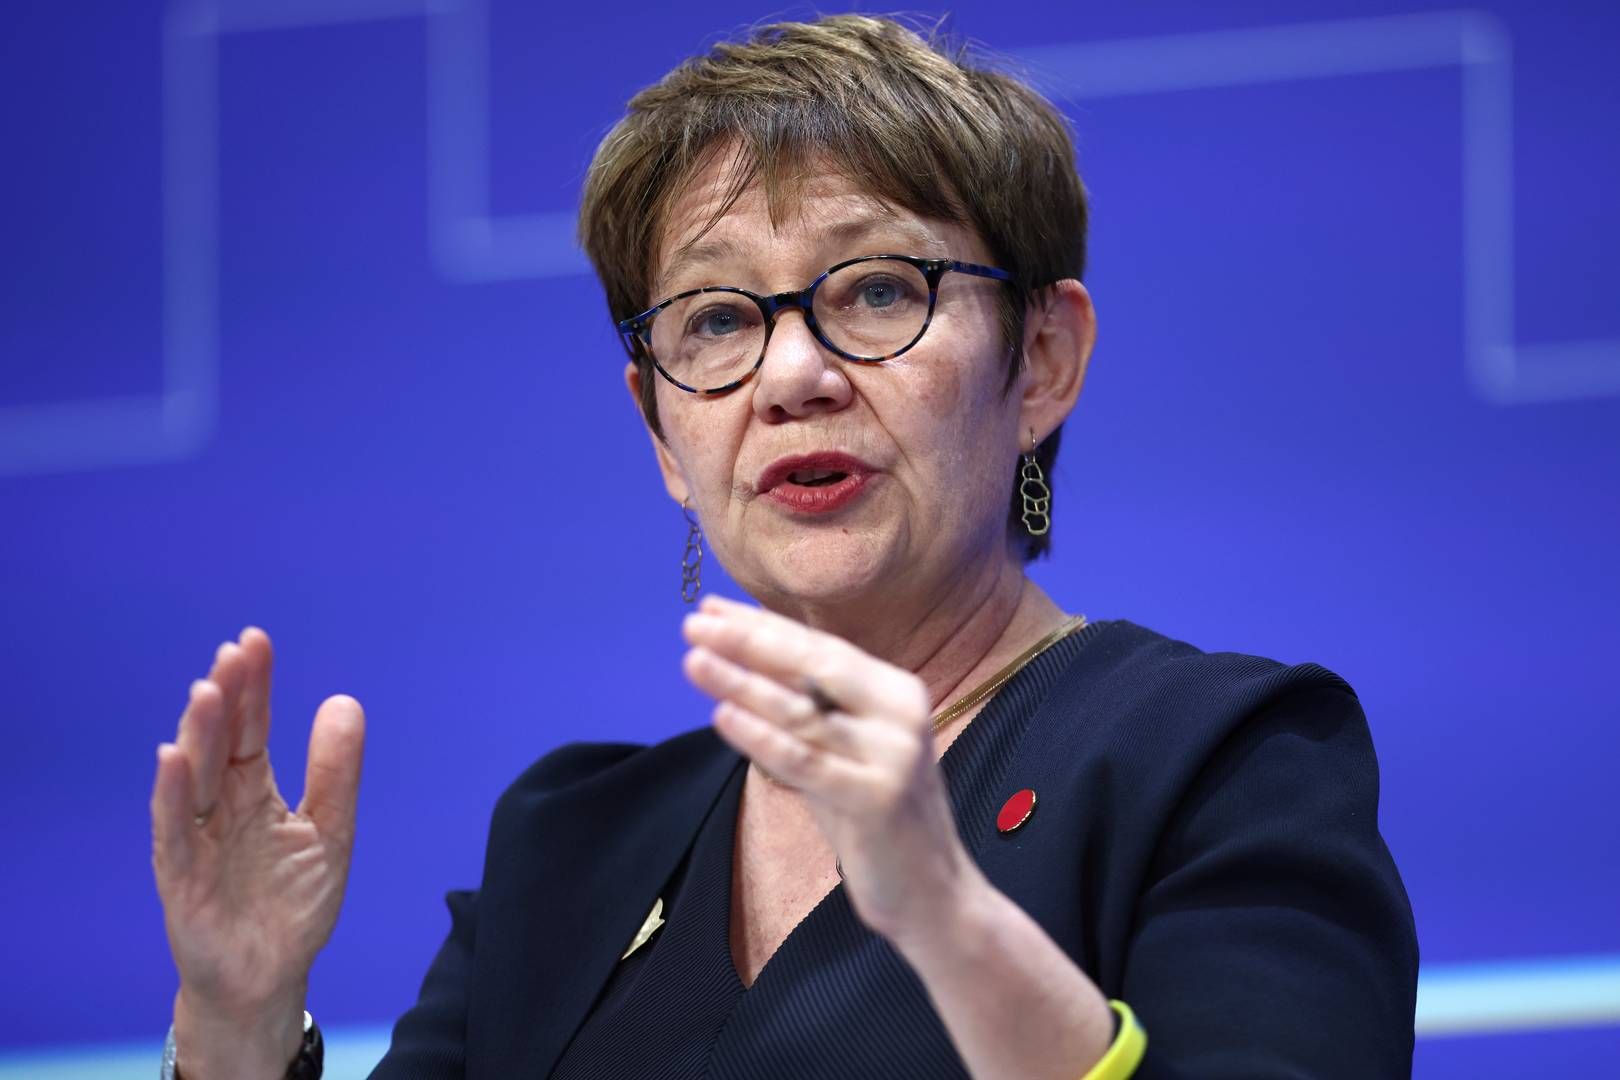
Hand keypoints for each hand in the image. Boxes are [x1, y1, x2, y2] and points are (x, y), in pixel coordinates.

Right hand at [149, 628, 363, 1074]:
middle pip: (219, 743)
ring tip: (208, 692)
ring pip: (192, 777)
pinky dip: (171, 794)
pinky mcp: (180, 876)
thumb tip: (344, 700)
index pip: (251, 729)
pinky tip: (172, 758)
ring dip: (197, 735)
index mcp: (254, 791)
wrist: (268, 977)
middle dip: (226, 698)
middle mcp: (219, 806)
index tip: (254, 640)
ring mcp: (197, 838)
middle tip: (233, 654)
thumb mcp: (330, 831)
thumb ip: (335, 772)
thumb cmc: (293, 904)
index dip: (253, 688)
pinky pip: (173, 830)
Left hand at [681, 596, 977, 943]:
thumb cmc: (876, 819)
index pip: (820, 648)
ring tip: (694, 660)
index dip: (764, 625)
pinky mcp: (875, 798)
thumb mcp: (843, 752)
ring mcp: (892, 755)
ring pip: (803, 711)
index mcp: (897, 692)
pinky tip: (721, 716)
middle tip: (694, 623)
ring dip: (742, 682)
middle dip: (750, 641)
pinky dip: (759, 736)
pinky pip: (804, 761)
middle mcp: (900, 714)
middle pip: (814, 666)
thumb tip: (744, 659)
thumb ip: (809, 709)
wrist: (932, 893)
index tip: (713, 608)